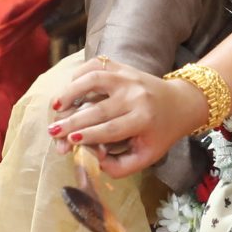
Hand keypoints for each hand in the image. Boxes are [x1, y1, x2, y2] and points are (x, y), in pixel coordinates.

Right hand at [54, 57, 203, 175]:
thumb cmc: (159, 133)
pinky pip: (96, 65)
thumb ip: (122, 166)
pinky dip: (79, 74)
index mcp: (144, 119)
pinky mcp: (122, 66)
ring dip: (71, 92)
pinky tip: (68, 89)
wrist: (179, 103)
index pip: (111, 129)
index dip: (89, 135)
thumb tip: (96, 163)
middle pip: (98, 108)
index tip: (68, 140)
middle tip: (52, 131)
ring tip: (55, 106)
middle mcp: (136, 96)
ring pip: (94, 79)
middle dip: (72, 121)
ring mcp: (128, 77)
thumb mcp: (147, 156)